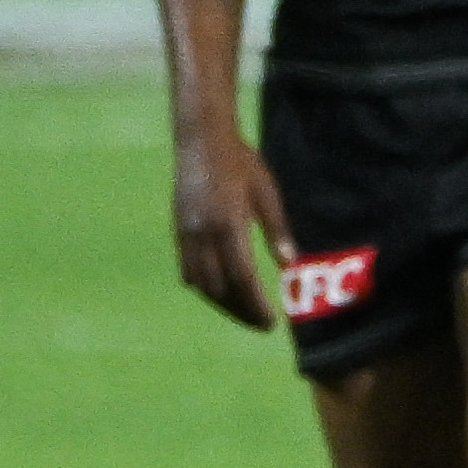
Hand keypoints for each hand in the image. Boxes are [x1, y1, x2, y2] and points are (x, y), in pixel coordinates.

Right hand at [171, 123, 292, 332]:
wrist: (200, 141)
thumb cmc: (241, 163)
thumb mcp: (267, 193)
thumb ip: (278, 230)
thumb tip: (290, 264)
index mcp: (228, 224)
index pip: (242, 277)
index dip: (256, 304)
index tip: (272, 323)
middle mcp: (202, 234)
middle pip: (220, 287)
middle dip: (241, 311)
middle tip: (263, 326)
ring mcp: (185, 233)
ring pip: (200, 283)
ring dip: (222, 304)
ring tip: (246, 314)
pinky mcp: (177, 231)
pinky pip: (188, 270)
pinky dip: (205, 288)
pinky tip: (222, 293)